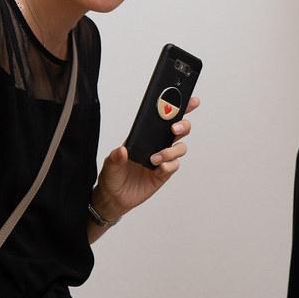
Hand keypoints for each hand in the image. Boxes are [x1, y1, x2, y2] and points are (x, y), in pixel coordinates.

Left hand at [93, 96, 199, 219]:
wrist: (114, 197)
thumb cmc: (112, 175)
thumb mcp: (109, 163)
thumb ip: (115, 157)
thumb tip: (122, 150)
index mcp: (144, 135)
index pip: (163, 117)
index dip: (177, 107)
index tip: (189, 100)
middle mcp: (156, 144)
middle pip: (179, 129)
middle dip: (182, 125)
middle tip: (174, 128)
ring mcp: (162, 158)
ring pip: (180, 148)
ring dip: (172, 150)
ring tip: (156, 158)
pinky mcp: (163, 173)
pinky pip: (174, 165)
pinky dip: (169, 165)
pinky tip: (160, 168)